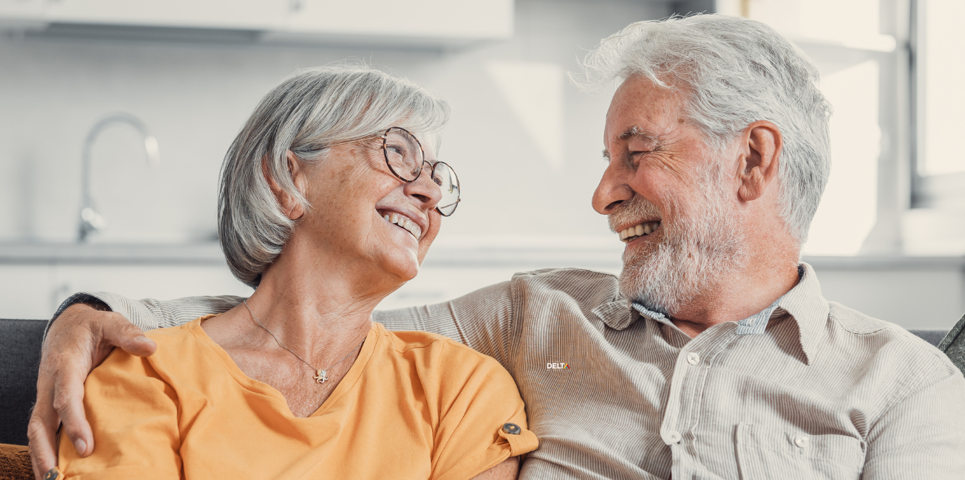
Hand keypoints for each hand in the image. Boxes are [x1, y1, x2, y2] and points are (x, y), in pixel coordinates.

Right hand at [27, 302, 156, 479]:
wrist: (69, 325)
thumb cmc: (92, 327)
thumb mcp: (111, 323)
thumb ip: (128, 334)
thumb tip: (149, 347)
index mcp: (65, 364)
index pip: (66, 397)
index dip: (73, 423)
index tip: (85, 447)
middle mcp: (50, 383)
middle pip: (41, 421)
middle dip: (45, 450)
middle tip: (56, 476)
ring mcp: (47, 395)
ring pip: (37, 429)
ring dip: (41, 456)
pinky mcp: (49, 403)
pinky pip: (43, 428)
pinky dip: (45, 450)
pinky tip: (56, 469)